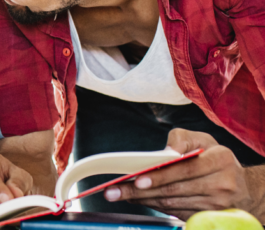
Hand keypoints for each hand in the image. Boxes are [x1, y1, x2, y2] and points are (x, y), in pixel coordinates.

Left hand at [104, 128, 258, 220]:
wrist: (241, 186)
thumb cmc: (214, 157)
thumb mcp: (201, 139)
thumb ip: (180, 139)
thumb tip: (164, 153)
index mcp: (220, 161)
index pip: (184, 169)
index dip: (160, 175)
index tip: (138, 178)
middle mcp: (221, 185)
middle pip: (174, 190)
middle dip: (140, 191)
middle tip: (114, 191)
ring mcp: (216, 205)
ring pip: (172, 203)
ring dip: (143, 200)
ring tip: (120, 194)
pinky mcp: (208, 217)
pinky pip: (175, 212)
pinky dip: (155, 206)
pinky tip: (138, 200)